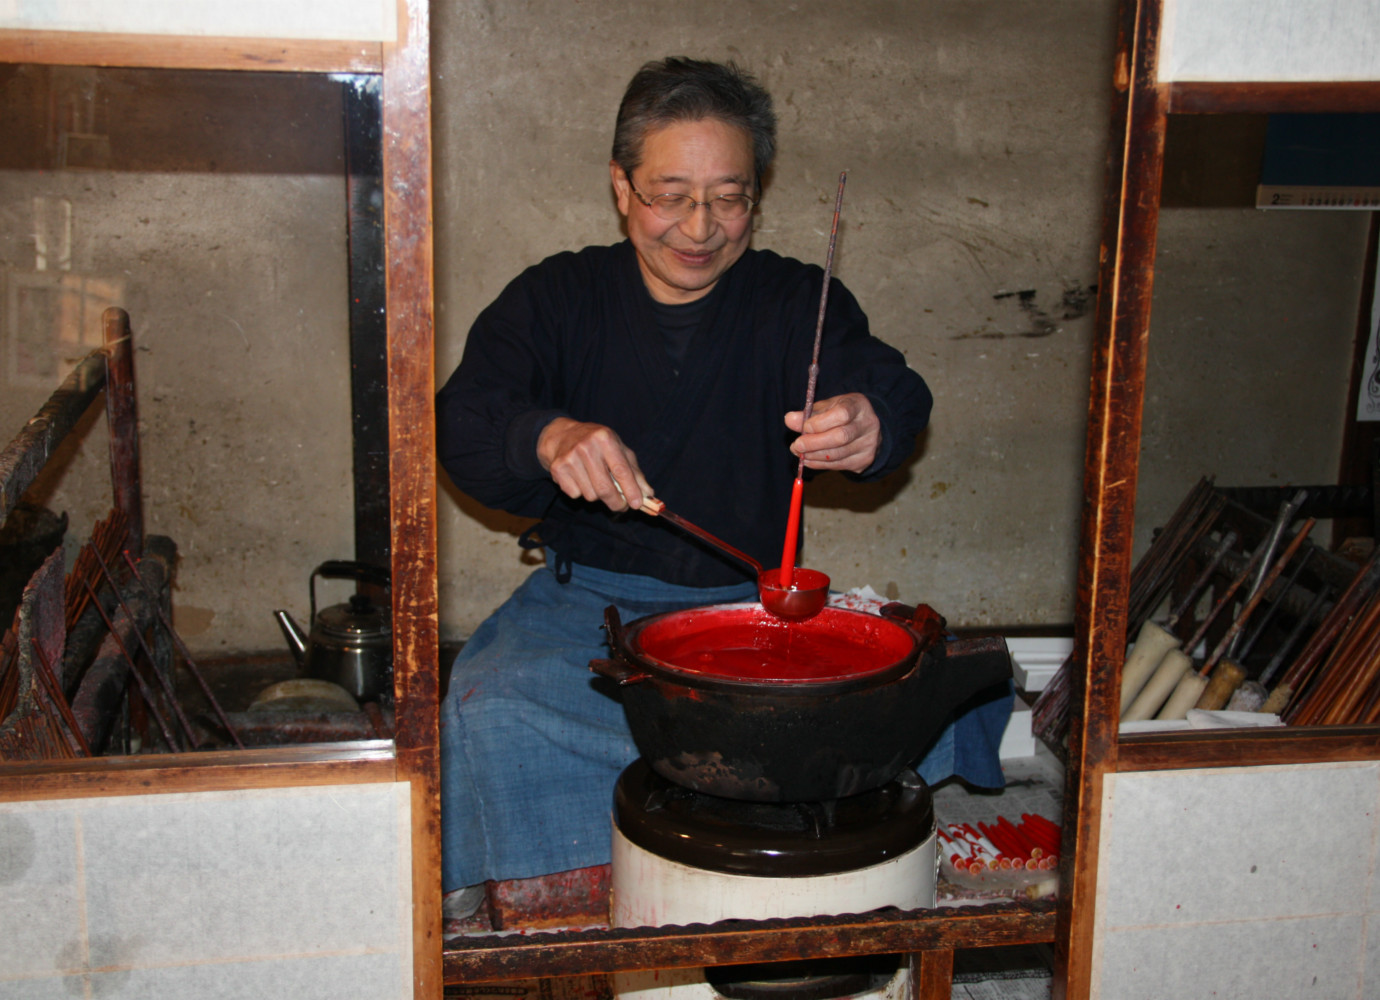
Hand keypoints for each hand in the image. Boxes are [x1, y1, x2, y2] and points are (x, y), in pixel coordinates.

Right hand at [537, 417, 652, 511]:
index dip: (631, 490)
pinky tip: (580, 478)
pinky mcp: (557, 469)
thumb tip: (648, 494)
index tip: (638, 504)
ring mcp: (569, 458)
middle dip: (616, 503)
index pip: (621, 470)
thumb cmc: (596, 443)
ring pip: (591, 495)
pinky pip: (575, 495)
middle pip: (605, 488)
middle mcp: (586, 447)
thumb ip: (634, 471)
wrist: (561, 435)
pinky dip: (581, 492)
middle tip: (622, 506)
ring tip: (595, 481)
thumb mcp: (618, 449)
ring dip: (598, 496)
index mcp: (605, 438)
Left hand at [784, 392, 880, 472]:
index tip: (804, 427)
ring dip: (814, 455)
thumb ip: (809, 414)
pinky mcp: (865, 460)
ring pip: (838, 454)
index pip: (841, 414)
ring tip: (799, 452)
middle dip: (814, 443)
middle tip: (796, 445)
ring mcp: (869, 444)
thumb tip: (789, 420)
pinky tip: (808, 459)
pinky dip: (819, 464)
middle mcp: (868, 425)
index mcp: (858, 405)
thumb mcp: (827, 407)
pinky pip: (839, 465)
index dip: (820, 423)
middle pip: (841, 437)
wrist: (865, 427)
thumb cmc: (842, 414)